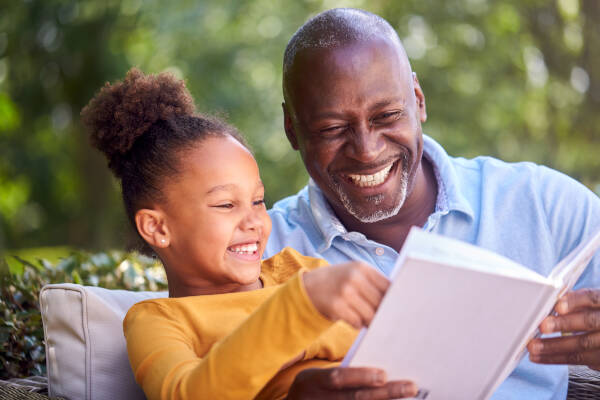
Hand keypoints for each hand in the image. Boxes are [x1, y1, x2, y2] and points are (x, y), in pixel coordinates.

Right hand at [286, 367, 417, 399]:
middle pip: (356, 398)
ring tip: (407, 398)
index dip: (360, 376)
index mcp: (313, 381)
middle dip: (385, 393)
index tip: (383, 375)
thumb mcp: (317, 377)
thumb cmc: (314, 388)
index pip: (338, 378)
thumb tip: (378, 372)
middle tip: (410, 387)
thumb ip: (341, 374)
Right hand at [303, 261, 388, 328]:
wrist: (308, 287)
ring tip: (364, 318)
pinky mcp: (336, 306)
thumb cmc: (338, 282)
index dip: (393, 299)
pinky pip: (357, 322)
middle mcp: (354, 277)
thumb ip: (373, 283)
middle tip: (381, 319)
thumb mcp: (354, 273)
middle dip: (381, 313)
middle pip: (380, 303)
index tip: (396, 308)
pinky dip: (357, 324)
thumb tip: (397, 302)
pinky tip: (352, 319)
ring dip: (369, 320)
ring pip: (370, 314)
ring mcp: (344, 291)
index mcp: (362, 267)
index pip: (388, 286)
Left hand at [528, 289, 599, 369]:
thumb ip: (574, 301)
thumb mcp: (590, 305)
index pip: (592, 298)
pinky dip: (557, 359)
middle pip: (589, 322)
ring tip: (534, 347)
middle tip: (543, 326)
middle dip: (564, 324)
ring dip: (554, 347)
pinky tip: (541, 357)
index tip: (558, 306)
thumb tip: (550, 300)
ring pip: (583, 345)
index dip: (575, 301)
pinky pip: (580, 361)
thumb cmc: (595, 315)